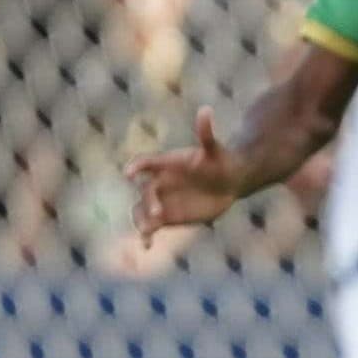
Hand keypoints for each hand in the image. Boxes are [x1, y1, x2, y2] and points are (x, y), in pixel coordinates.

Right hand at [124, 107, 242, 243]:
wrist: (228, 181)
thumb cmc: (220, 161)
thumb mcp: (215, 150)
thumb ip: (206, 134)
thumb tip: (206, 110)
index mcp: (166, 163)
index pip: (146, 163)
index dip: (137, 167)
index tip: (129, 173)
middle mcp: (159, 181)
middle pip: (145, 192)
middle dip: (148, 201)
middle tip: (158, 212)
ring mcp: (160, 199)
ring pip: (142, 210)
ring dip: (141, 220)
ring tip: (146, 231)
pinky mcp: (166, 216)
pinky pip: (151, 227)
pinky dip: (146, 236)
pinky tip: (146, 246)